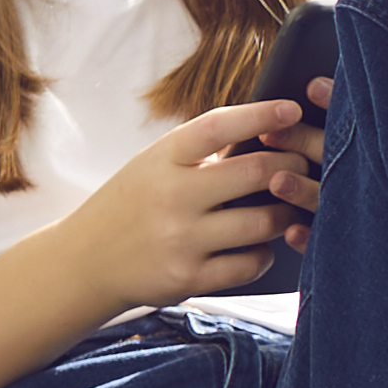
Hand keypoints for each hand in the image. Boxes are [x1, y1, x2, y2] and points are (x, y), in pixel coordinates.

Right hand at [48, 93, 317, 310]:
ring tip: (287, 208)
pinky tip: (260, 245)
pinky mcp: (188, 278)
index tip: (293, 109)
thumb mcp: (154, 164)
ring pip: (263, 222)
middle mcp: (172, 196)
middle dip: (291, 167)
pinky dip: (265, 254)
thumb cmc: (132, 204)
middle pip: (256, 173)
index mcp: (163, 158)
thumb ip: (201, 151)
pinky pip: (250, 264)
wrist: (84, 262)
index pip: (219, 126)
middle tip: (303, 167)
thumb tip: (269, 132)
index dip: (261, 115)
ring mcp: (180, 240)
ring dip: (285, 214)